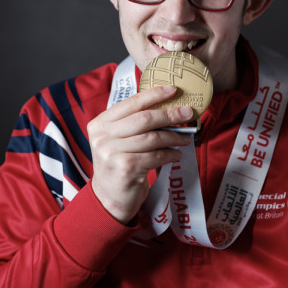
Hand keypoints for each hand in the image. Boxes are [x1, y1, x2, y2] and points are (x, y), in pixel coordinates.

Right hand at [87, 85, 192, 223]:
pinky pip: (156, 156)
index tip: (174, 90)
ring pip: (153, 138)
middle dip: (170, 114)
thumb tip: (168, 106)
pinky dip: (170, 154)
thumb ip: (134, 123)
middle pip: (144, 119)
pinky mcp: (125, 168)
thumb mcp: (119, 140)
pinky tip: (176, 155)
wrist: (109, 198)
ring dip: (174, 137)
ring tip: (185, 138)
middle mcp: (103, 136)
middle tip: (188, 113)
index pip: (131, 103)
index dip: (154, 95)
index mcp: (100, 123)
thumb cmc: (119, 164)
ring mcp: (112, 153)